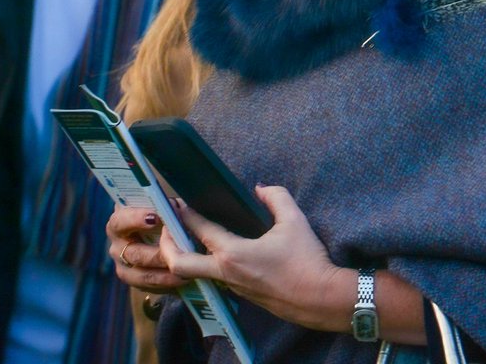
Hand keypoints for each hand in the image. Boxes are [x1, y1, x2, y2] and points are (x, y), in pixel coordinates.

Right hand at [106, 204, 187, 292]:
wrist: (158, 234)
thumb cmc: (159, 215)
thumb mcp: (161, 207)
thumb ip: (167, 207)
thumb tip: (176, 206)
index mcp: (118, 223)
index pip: (120, 221)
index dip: (136, 219)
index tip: (155, 217)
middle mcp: (116, 246)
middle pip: (133, 253)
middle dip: (156, 254)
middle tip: (177, 253)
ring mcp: (123, 267)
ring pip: (141, 275)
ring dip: (163, 275)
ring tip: (184, 274)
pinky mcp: (135, 282)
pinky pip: (149, 288)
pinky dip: (166, 285)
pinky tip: (183, 280)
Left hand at [160, 185, 348, 331]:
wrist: (319, 298)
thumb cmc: (306, 260)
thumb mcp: (294, 220)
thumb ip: (276, 197)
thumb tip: (260, 189)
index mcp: (233, 253)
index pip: (200, 230)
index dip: (185, 214)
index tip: (176, 203)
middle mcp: (225, 272)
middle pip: (179, 264)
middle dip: (166, 245)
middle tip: (166, 228)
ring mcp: (231, 287)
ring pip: (194, 274)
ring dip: (184, 256)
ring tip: (185, 238)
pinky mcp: (241, 294)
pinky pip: (212, 279)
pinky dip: (204, 265)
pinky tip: (214, 254)